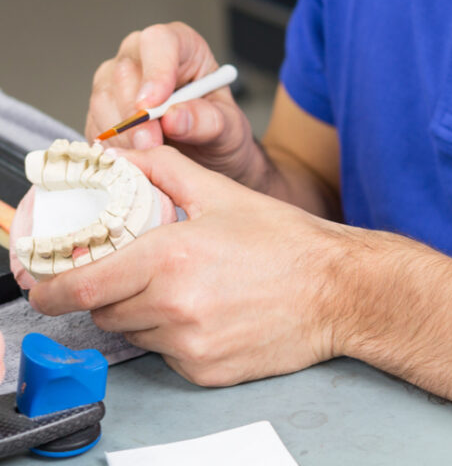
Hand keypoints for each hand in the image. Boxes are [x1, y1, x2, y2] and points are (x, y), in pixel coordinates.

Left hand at [29, 147, 346, 386]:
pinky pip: (165, 352)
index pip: (86, 284)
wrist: (336, 290)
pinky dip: (171, 332)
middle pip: (104, 308)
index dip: (53, 286)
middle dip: (107, 288)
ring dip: (140, 309)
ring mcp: (189, 343)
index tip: (42, 281)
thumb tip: (126, 155)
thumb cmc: (286, 242)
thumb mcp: (222, 192)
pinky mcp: (204, 370)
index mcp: (172, 258)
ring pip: (133, 330)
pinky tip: (203, 308)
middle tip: (131, 267)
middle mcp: (175, 306)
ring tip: (179, 284)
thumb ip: (165, 169)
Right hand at [85, 22, 264, 185]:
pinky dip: (112, 146)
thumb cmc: (220, 133)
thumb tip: (174, 117)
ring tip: (149, 155)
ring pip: (104, 98)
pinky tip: (135, 158)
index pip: (159, 41)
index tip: (153, 105)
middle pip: (125, 71)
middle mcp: (144, 56)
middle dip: (137, 115)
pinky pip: (95, 124)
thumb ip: (208, 121)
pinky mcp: (101, 109)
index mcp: (182, 46)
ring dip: (123, 134)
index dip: (155, 70)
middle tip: (153, 145)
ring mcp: (117, 80)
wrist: (206, 159)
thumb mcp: (230, 130)